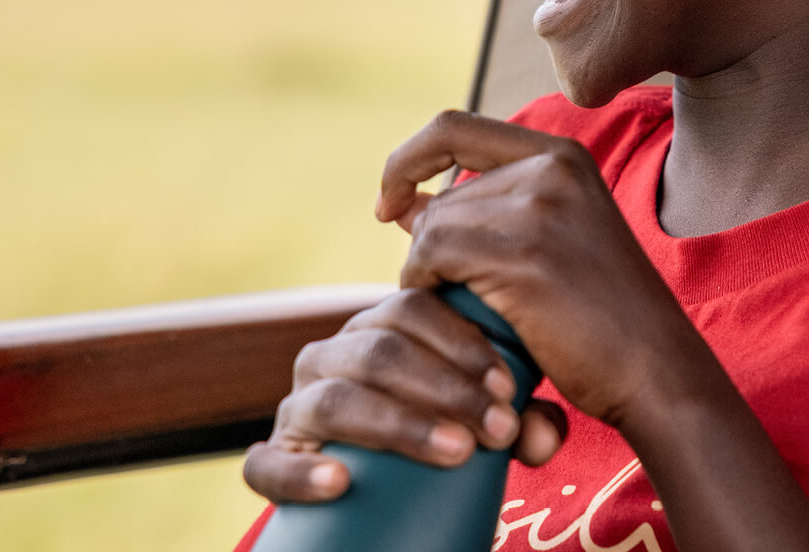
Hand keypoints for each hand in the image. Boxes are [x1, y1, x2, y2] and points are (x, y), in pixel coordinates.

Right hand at [241, 287, 568, 502]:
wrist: (379, 496)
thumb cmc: (440, 438)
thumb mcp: (481, 422)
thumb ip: (518, 419)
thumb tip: (541, 430)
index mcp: (378, 331)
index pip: (413, 312)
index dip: (462, 344)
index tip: (508, 389)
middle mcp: (332, 357)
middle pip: (380, 352)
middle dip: (445, 389)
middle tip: (498, 430)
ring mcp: (297, 405)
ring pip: (335, 399)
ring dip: (400, 424)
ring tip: (456, 452)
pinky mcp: (272, 458)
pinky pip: (267, 462)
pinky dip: (302, 471)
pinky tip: (341, 482)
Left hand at [377, 110, 713, 428]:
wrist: (657, 371)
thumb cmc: (600, 320)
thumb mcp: (549, 242)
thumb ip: (482, 215)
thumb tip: (404, 206)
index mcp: (562, 155)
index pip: (452, 127)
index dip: (407, 160)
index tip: (390, 206)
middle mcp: (552, 168)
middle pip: (441, 193)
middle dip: (427, 246)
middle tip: (447, 296)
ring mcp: (540, 208)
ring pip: (434, 225)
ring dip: (427, 273)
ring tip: (460, 312)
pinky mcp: (524, 256)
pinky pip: (435, 256)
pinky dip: (426, 287)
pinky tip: (451, 318)